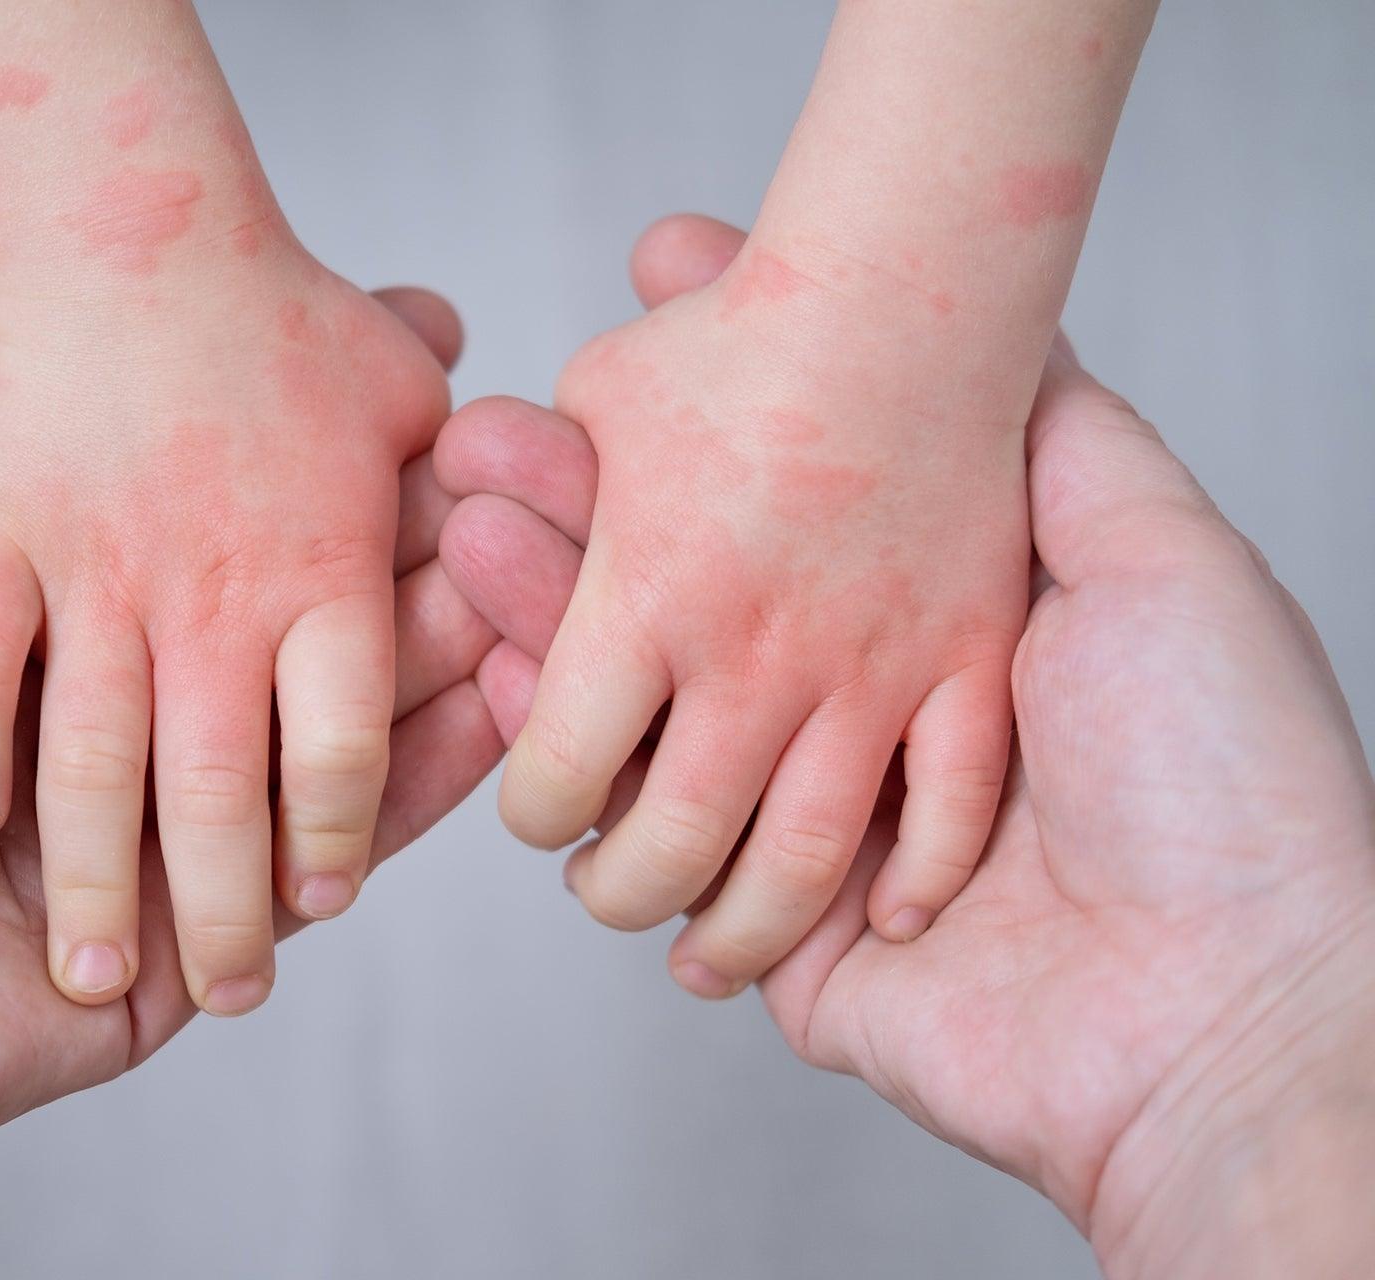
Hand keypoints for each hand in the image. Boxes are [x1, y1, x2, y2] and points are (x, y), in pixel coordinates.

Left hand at [0, 283, 504, 1270]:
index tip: (431, 432)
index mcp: (44, 627)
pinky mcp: (170, 960)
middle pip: (291, 651)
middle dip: (411, 584)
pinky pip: (316, 876)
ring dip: (436, 681)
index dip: (326, 490)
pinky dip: (409, 805)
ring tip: (534, 610)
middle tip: (520, 520)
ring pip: (326, 756)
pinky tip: (497, 719)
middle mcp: (105, 732)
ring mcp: (142, 850)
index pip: (222, 546)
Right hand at [441, 215, 1374, 1270]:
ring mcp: (827, 854)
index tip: (572, 413)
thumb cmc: (1221, 767)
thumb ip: (1073, 445)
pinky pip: (668, 870)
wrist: (1245, 992)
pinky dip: (578, 789)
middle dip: (568, 557)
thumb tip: (1012, 330)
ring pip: (652, 745)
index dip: (660, 485)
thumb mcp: (1160, 557)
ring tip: (470, 557)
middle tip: (473, 479)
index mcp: (931, 649)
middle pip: (684, 647)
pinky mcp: (802, 962)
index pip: (756, 555)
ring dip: (550, 648)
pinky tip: (498, 696)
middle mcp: (869, 743)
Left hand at [483, 213, 1029, 1000]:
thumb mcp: (598, 397)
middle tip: (606, 893)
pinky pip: (950, 808)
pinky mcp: (966, 663)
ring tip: (709, 944)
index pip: (553, 774)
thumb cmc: (736, 336)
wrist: (908, 289)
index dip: (534, 816)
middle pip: (666, 843)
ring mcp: (868, 670)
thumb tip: (460, 478)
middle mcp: (750, 659)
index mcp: (642, 605)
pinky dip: (918, 875)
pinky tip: (883, 915)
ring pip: (800, 858)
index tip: (540, 814)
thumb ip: (533, 470)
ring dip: (746, 925)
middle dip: (619, 891)